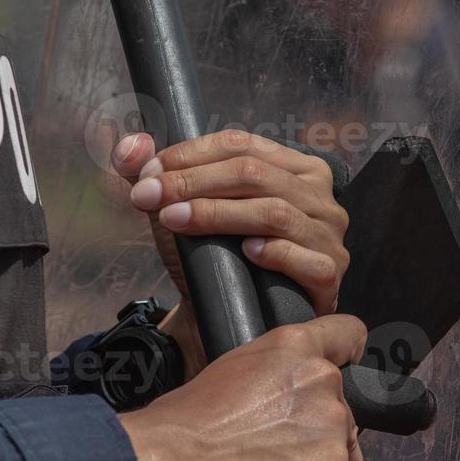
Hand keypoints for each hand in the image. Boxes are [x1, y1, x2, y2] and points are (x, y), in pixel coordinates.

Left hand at [111, 130, 350, 317]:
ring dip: (218, 214)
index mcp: (293, 167)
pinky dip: (273, 252)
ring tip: (175, 220)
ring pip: (274, 212)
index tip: (149, 173)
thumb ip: (152, 174)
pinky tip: (244, 253)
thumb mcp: (181, 209)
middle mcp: (319, 196)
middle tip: (150, 196)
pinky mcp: (329, 274)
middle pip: (254, 174)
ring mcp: (328, 235)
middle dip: (194, 183)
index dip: (192, 154)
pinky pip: (304, 258)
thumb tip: (130, 146)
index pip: (242, 145)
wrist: (229, 315)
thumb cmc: (215, 257)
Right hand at [118, 314, 373, 460]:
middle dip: (322, 431)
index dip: (349, 355)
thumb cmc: (184, 424)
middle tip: (283, 451)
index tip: (350, 368)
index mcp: (293, 346)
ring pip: (348, 452)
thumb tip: (280, 401)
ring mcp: (332, 425)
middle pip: (346, 408)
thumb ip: (272, 376)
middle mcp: (322, 379)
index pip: (349, 334)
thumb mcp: (231, 370)